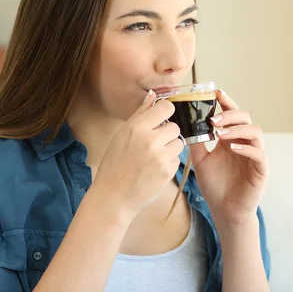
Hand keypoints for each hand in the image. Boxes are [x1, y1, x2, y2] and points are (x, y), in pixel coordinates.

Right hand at [92, 90, 184, 219]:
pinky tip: (155, 169)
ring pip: (179, 143)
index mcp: (136, 128)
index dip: (166, 112)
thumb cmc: (115, 164)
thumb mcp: (122, 135)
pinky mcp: (168, 171)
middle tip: (154, 143)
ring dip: (170, 148)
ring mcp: (160, 156)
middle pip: (175, 126)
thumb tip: (153, 95)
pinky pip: (177, 159)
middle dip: (167, 134)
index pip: (166, 108)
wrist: (113, 196)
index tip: (161, 119)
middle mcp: (150, 140)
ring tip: (155, 157)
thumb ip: (140, 114)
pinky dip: (169, 162)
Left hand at [190, 90, 267, 225]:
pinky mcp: (261, 170)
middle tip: (213, 121)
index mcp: (231, 139)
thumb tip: (185, 124)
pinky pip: (258, 154)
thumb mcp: (200, 161)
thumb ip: (196, 143)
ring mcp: (254, 155)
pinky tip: (232, 148)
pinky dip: (246, 148)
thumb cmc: (215, 186)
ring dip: (238, 129)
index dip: (226, 102)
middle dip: (229, 115)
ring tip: (221, 134)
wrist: (224, 211)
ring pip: (255, 132)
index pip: (232, 115)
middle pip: (245, 118)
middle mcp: (244, 143)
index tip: (216, 93)